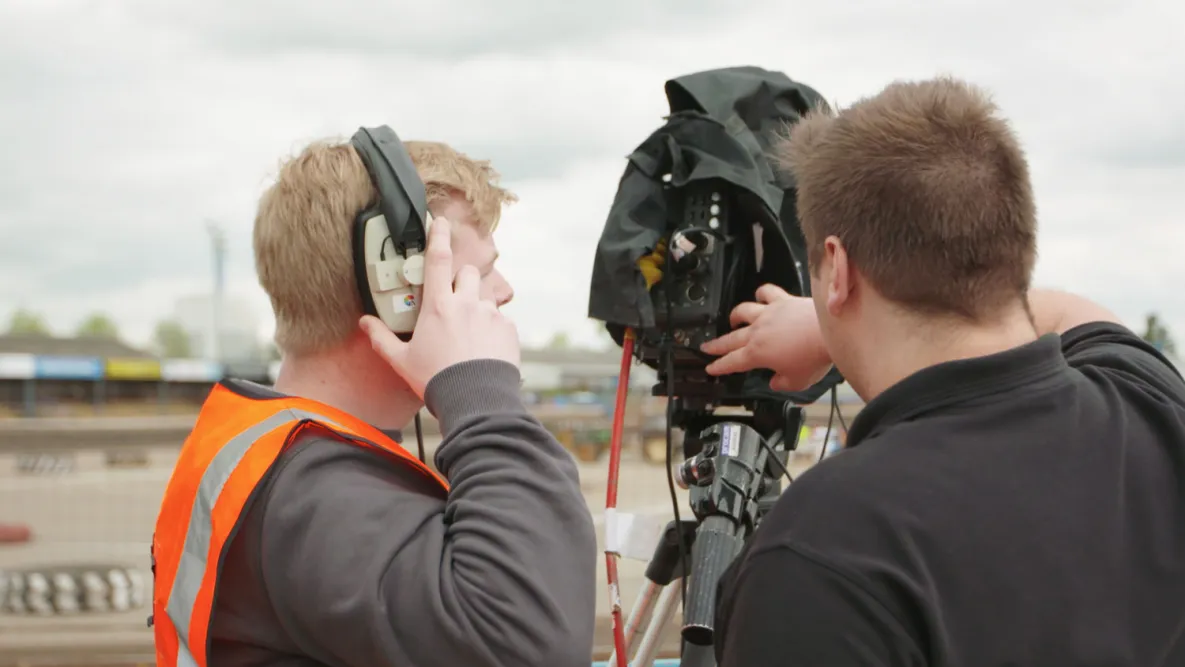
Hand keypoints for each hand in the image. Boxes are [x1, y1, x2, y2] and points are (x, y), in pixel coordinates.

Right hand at [359, 217, 520, 397]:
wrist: (475, 399)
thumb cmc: (436, 380)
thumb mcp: (402, 360)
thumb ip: (382, 338)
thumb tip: (364, 322)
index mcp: (438, 306)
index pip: (437, 259)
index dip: (438, 236)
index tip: (441, 222)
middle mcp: (466, 303)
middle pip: (467, 273)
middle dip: (460, 281)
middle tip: (453, 302)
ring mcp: (490, 314)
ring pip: (484, 297)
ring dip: (476, 307)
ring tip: (469, 335)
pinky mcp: (508, 328)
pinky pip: (500, 320)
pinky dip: (493, 329)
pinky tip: (483, 350)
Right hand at [701, 284, 831, 391]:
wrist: (830, 332)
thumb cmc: (814, 357)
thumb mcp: (797, 382)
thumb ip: (782, 383)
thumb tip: (775, 381)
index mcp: (757, 354)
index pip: (732, 362)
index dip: (719, 366)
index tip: (710, 368)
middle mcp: (758, 331)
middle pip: (731, 338)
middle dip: (717, 345)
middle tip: (706, 347)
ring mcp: (769, 313)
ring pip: (743, 311)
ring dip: (735, 316)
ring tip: (732, 320)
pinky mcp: (783, 300)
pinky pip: (767, 292)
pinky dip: (761, 293)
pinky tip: (760, 295)